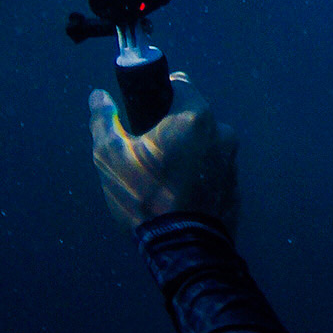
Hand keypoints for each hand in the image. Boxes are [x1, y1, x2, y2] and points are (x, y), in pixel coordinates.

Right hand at [89, 72, 239, 232]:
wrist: (183, 248)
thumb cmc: (145, 197)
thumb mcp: (111, 158)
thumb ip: (104, 121)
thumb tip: (97, 96)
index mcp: (195, 117)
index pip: (179, 85)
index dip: (158, 94)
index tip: (143, 111)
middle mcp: (222, 131)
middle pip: (191, 116)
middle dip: (169, 127)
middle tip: (145, 152)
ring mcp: (232, 158)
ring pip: (202, 143)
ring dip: (184, 152)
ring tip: (159, 179)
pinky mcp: (235, 183)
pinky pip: (212, 168)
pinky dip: (196, 173)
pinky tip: (176, 193)